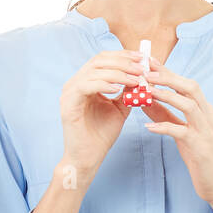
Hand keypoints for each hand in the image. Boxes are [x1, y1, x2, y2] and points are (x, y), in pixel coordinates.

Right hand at [58, 51, 149, 176]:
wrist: (88, 157)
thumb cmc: (101, 134)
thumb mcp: (120, 108)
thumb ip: (127, 91)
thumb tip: (142, 75)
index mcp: (86, 82)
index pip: (103, 59)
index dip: (124, 56)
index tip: (143, 59)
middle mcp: (75, 83)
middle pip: (98, 60)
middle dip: (123, 62)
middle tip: (142, 68)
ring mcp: (70, 92)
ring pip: (93, 71)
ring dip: (118, 73)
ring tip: (135, 80)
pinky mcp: (68, 104)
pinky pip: (85, 86)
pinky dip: (102, 84)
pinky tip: (117, 89)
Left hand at [139, 55, 212, 210]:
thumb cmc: (199, 156)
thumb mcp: (180, 131)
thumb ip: (164, 115)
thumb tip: (144, 99)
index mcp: (203, 110)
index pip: (186, 84)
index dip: (168, 72)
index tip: (149, 62)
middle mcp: (207, 116)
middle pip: (190, 87)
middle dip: (168, 77)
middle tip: (146, 71)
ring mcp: (205, 131)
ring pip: (188, 105)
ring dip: (166, 96)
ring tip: (146, 92)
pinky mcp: (200, 147)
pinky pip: (182, 132)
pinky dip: (165, 127)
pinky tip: (149, 127)